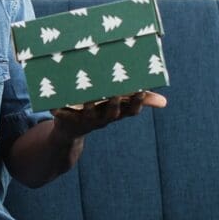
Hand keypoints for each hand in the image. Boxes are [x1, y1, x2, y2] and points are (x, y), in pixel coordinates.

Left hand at [49, 91, 167, 140]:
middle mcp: (102, 118)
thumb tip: (165, 102)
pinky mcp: (66, 119)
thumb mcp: (117, 105)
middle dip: (113, 103)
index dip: (137, 102)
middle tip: (115, 92)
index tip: (141, 89)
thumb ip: (139, 100)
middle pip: (111, 112)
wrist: (69, 130)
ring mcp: (84, 120)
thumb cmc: (97, 110)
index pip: (131, 111)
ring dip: (89, 105)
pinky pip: (62, 114)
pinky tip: (53, 104)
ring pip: (88, 113)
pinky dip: (57, 110)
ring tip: (88, 96)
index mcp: (115, 113)